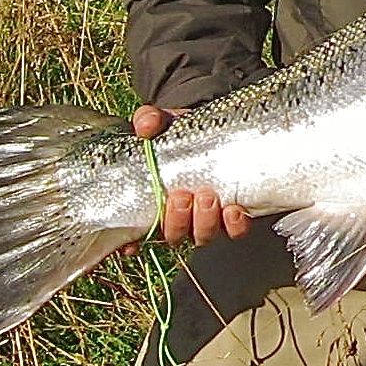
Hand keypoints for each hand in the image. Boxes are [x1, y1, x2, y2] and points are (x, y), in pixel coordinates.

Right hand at [119, 105, 251, 252]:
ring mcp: (208, 218)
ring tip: (208, 195)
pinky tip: (234, 210)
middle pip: (174, 235)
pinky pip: (235, 231)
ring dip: (204, 221)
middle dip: (177, 220)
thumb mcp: (164, 122)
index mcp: (156, 201)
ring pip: (202, 236)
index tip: (130, 244)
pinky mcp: (235, 214)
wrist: (220, 130)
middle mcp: (181, 216)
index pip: (136, 233)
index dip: (130, 245)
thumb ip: (150, 120)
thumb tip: (145, 127)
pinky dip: (235, 225)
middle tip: (182, 196)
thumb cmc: (183, 132)